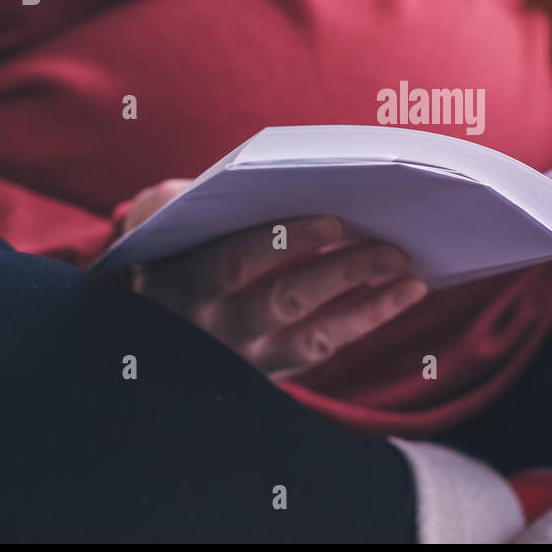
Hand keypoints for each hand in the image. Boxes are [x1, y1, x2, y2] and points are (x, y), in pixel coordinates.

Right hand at [121, 180, 427, 378]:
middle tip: (391, 248)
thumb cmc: (168, 250)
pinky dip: (366, 320)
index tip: (333, 220)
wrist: (141, 334)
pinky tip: (404, 294)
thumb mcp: (159, 223)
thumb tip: (246, 178)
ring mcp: (239, 357)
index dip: (285, 241)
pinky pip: (323, 349)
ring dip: (367, 303)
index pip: (236, 260)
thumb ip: (189, 198)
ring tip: (410, 274)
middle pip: (282, 300)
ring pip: (311, 334)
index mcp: (180, 278)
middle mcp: (208, 326)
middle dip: (341, 272)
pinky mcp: (266, 373)